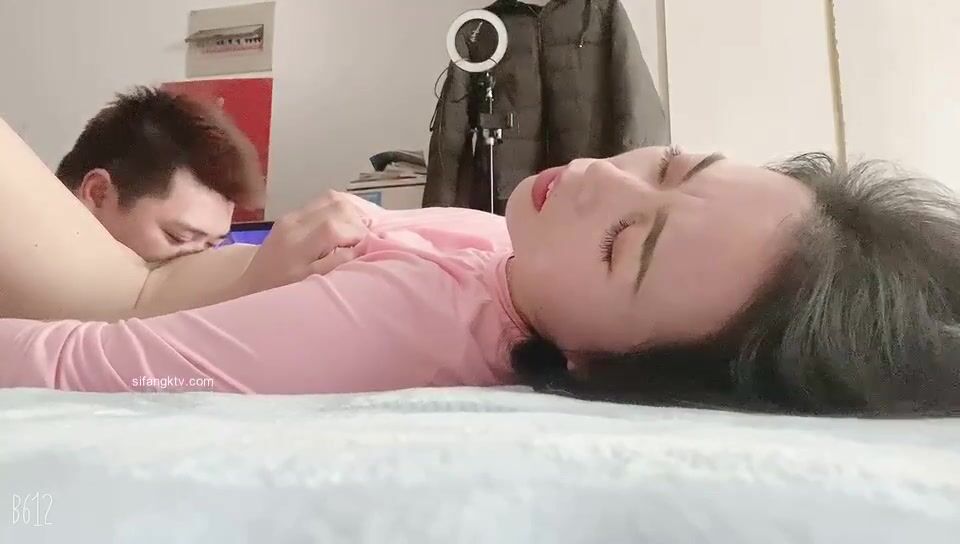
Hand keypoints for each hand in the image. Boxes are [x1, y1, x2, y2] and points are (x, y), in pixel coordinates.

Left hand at [239, 191, 370, 292]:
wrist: (250, 288)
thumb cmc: (282, 292)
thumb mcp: (312, 282)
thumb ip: (338, 262)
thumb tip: (363, 247)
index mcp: (298, 242)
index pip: (337, 224)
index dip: (358, 233)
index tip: (369, 247)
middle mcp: (294, 221)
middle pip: (337, 204)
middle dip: (358, 219)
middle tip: (364, 238)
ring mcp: (291, 215)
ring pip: (331, 197)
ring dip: (350, 211)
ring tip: (357, 230)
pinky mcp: (291, 215)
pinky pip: (321, 202)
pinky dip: (339, 210)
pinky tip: (344, 224)